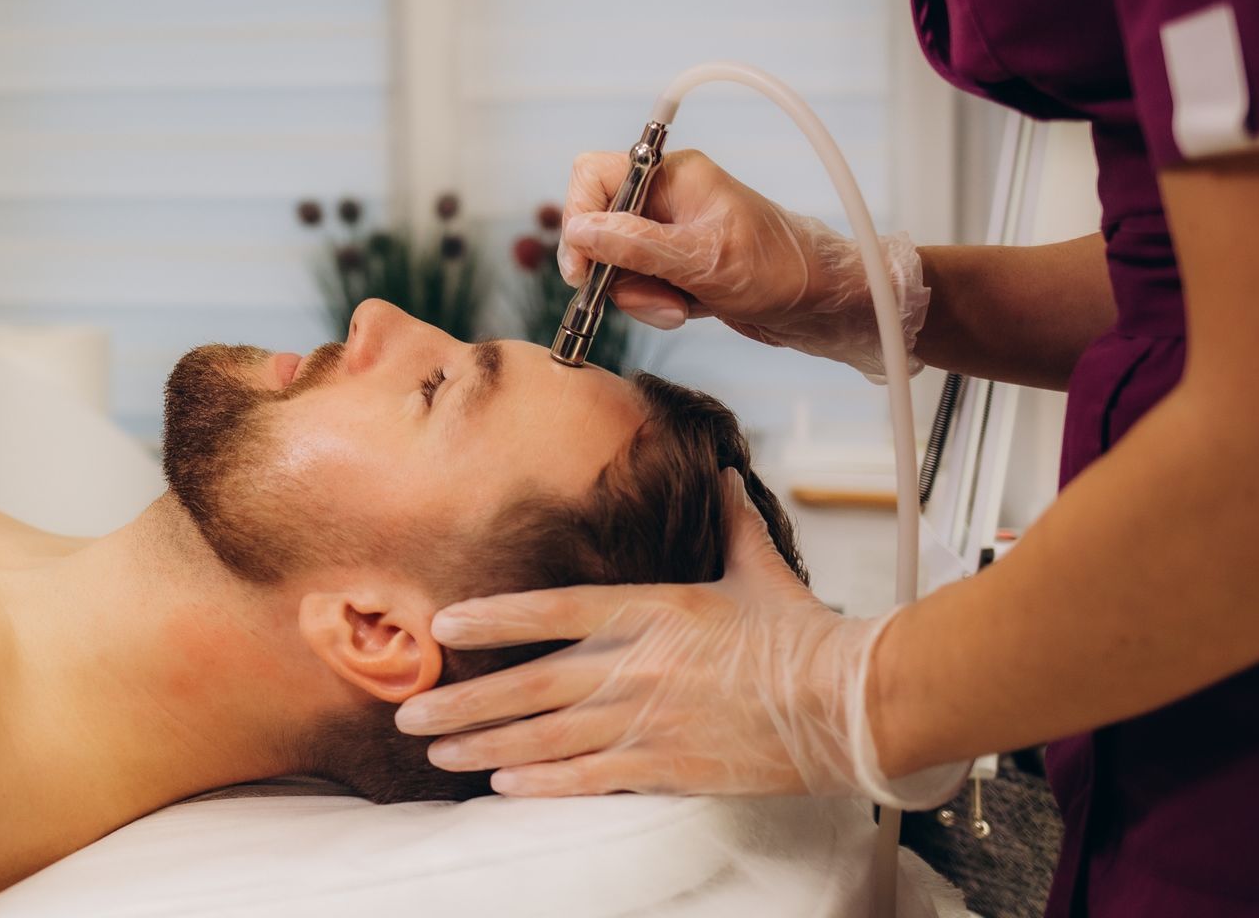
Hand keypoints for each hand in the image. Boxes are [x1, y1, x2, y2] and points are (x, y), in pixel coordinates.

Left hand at [394, 472, 967, 807]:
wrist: (849, 701)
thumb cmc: (805, 633)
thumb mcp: (759, 567)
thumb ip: (729, 522)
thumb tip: (721, 473)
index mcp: (651, 609)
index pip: (551, 610)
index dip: (493, 618)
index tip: (443, 627)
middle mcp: (635, 664)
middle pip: (530, 683)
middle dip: (463, 700)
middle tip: (409, 712)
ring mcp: (647, 719)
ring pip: (545, 735)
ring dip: (485, 743)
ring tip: (437, 751)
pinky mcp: (668, 765)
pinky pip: (589, 776)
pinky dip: (542, 781)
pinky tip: (500, 784)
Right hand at [558, 149, 927, 379]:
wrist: (823, 304)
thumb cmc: (780, 270)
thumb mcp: (704, 260)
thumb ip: (636, 246)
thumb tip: (579, 231)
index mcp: (673, 176)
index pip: (595, 176)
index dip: (579, 219)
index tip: (582, 267)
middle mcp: (666, 199)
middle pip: (599, 226)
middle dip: (614, 270)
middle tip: (647, 296)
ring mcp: (670, 234)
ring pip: (615, 263)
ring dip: (638, 295)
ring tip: (677, 308)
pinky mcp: (676, 265)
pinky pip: (638, 284)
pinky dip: (654, 304)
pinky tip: (687, 310)